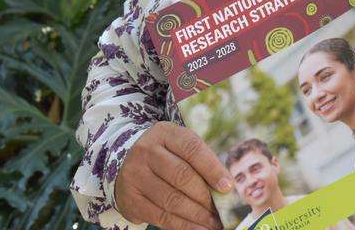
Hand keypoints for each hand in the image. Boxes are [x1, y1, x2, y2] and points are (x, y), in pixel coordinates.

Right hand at [115, 121, 230, 229]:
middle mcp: (146, 151)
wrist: (127, 163)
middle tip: (221, 211)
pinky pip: (160, 216)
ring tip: (213, 223)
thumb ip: (201, 162)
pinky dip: (182, 226)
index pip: (192, 148)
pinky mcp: (130, 198)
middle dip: (205, 197)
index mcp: (164, 133)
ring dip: (197, 215)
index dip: (213, 169)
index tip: (227, 187)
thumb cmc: (166, 156)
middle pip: (182, 176)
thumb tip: (226, 187)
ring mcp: (135, 175)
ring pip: (171, 200)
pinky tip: (197, 229)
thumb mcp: (180, 148)